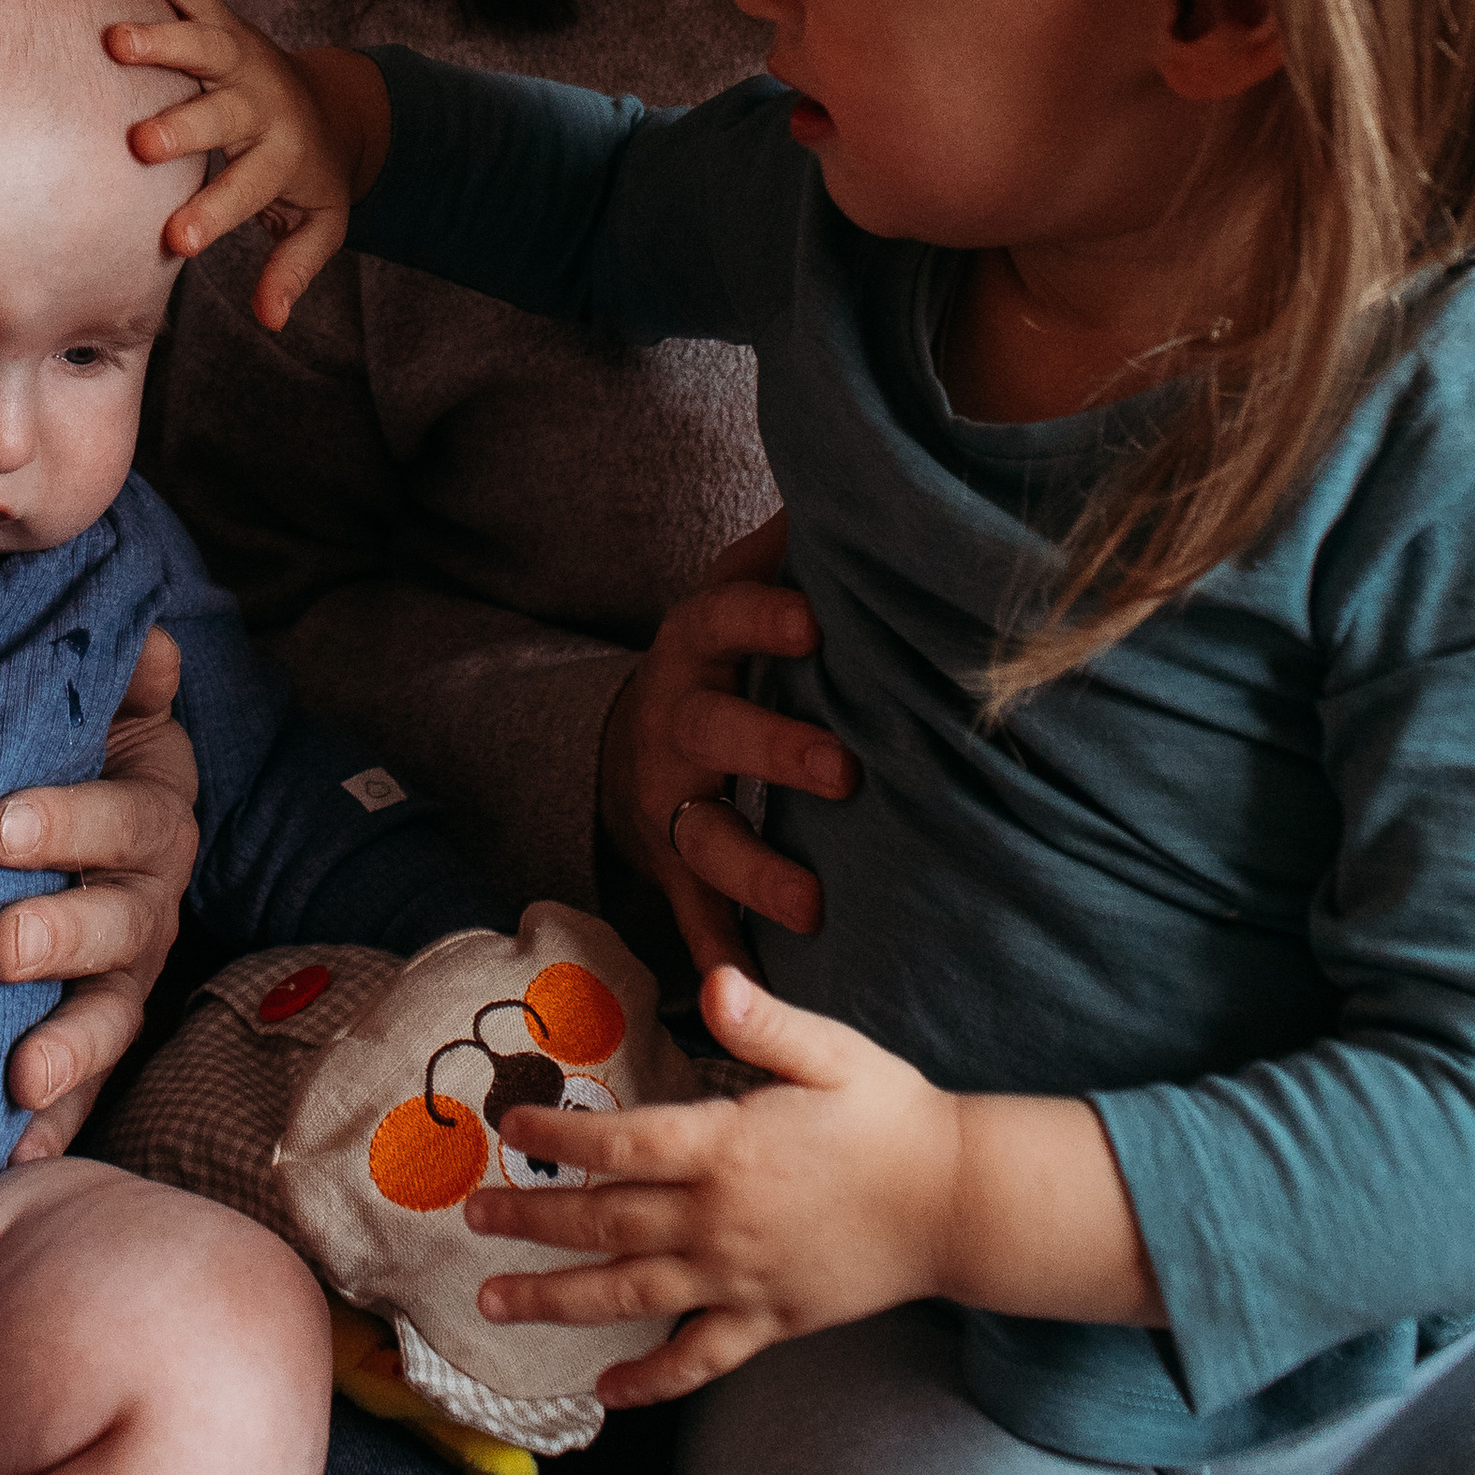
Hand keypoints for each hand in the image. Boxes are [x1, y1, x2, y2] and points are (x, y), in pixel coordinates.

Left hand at [0, 625, 199, 1160]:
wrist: (59, 837)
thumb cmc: (62, 757)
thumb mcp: (89, 706)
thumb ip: (115, 674)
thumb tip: (150, 646)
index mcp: (149, 820)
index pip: (129, 818)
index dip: (72, 820)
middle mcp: (147, 907)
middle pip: (124, 926)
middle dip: (63, 934)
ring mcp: (121, 983)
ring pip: (112, 1018)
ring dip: (70, 1049)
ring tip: (20, 1074)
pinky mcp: (90, 1048)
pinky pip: (84, 1096)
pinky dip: (54, 1126)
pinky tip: (12, 1153)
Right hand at [102, 0, 390, 329]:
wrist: (335, 105)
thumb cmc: (312, 174)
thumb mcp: (319, 225)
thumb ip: (294, 267)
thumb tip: (273, 319)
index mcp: (283, 153)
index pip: (249, 186)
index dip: (216, 212)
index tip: (177, 243)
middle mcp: (259, 98)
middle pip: (224, 111)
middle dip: (186, 127)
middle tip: (143, 145)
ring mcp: (238, 51)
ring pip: (203, 40)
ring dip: (162, 39)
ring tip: (114, 40)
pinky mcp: (218, 16)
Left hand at [468, 968, 964, 1405]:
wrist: (958, 1203)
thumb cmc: (892, 1116)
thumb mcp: (832, 1052)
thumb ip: (766, 1022)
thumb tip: (714, 980)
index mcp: (728, 1147)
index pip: (621, 1144)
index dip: (558, 1137)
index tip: (508, 1129)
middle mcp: (721, 1220)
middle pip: (605, 1221)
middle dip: (531, 1220)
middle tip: (471, 1220)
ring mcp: (741, 1278)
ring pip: (631, 1296)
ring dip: (557, 1300)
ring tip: (493, 1303)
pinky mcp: (769, 1323)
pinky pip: (698, 1360)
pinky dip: (651, 1383)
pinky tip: (606, 1394)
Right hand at [601, 513, 856, 972]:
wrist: (628, 738)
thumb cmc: (718, 658)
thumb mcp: (732, 592)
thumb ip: (780, 545)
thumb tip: (846, 477)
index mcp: (697, 645)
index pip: (723, 616)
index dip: (762, 618)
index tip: (813, 622)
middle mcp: (676, 721)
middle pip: (716, 730)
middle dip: (775, 749)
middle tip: (844, 770)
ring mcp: (670, 800)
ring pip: (708, 836)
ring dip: (758, 872)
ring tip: (815, 906)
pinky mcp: (673, 866)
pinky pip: (693, 918)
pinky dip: (719, 961)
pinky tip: (748, 997)